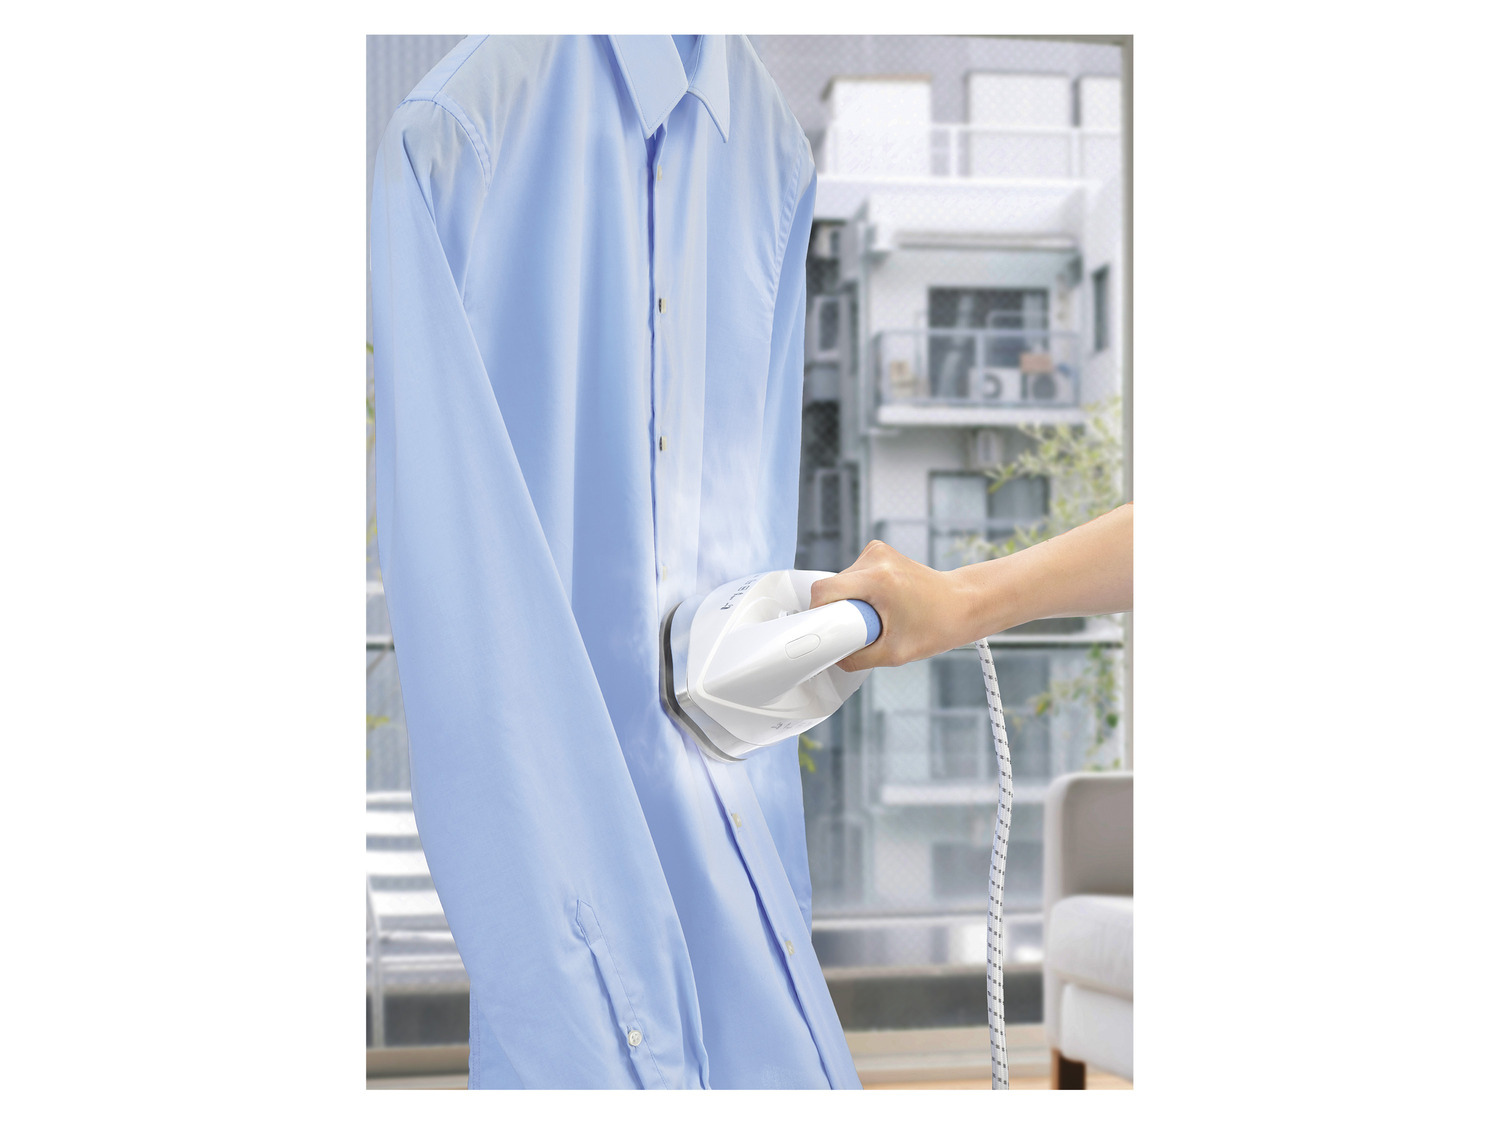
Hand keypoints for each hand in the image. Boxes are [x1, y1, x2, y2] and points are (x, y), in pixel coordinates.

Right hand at [808, 541, 974, 671]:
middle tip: (865, 630)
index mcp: (879, 578)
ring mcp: (877, 551)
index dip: (818, 616)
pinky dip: (859, 594)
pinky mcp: (878, 552)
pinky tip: (881, 604)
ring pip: (841, 582)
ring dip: (850, 604)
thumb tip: (830, 659)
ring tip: (879, 616)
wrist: (963, 604)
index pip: (824, 591)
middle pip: (831, 587)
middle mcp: (876, 557)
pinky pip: (852, 577)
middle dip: (839, 613)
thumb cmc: (939, 625)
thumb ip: (855, 658)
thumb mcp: (894, 654)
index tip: (826, 634)